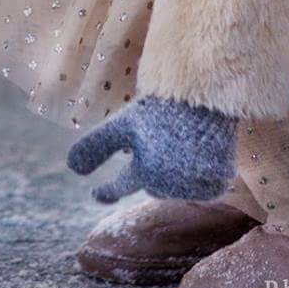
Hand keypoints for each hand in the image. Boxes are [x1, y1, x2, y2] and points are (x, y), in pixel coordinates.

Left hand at [67, 96, 237, 204]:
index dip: (107, 191)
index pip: (121, 186)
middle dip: (153, 167)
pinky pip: (204, 187)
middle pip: (153, 186)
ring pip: (177, 187)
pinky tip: (201, 151)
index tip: (95, 194)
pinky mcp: (217, 182)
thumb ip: (97, 146)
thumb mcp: (125, 124)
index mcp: (145, 170)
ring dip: (176, 171)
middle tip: (163, 138)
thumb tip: (71, 168)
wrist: (206, 93)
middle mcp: (170, 185)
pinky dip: (201, 174)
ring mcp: (195, 186)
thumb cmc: (161, 107)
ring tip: (184, 141)